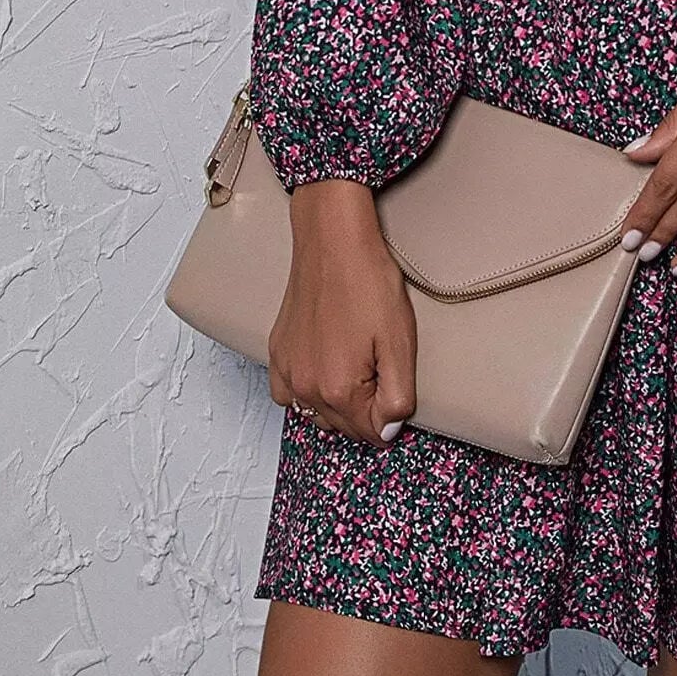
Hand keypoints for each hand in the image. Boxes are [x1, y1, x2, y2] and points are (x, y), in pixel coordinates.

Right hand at [267, 179, 416, 447]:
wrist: (333, 242)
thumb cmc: (369, 284)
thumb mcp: (400, 342)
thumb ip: (396, 396)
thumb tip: (387, 430)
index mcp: (338, 391)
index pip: (372, 433)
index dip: (392, 416)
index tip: (398, 387)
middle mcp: (305, 388)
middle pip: (344, 426)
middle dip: (367, 411)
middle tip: (382, 372)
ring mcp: (286, 371)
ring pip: (316, 413)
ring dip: (338, 404)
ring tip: (358, 370)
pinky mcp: (276, 353)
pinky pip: (288, 394)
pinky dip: (307, 392)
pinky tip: (325, 370)